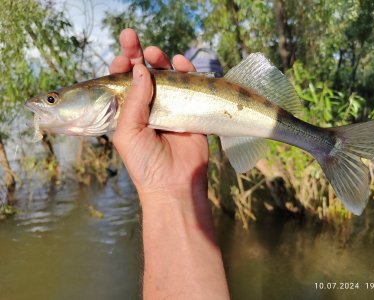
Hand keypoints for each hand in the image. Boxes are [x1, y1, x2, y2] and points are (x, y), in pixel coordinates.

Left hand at [110, 29, 208, 198]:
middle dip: (138, 56)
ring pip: (167, 77)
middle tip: (133, 40)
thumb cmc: (145, 163)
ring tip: (155, 53)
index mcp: (129, 113)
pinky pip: (190, 87)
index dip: (122, 67)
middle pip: (144, 75)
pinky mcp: (191, 111)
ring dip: (161, 61)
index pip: (123, 84)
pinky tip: (181, 62)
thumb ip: (133, 101)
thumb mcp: (127, 132)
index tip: (122, 56)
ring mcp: (171, 108)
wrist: (175, 184)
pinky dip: (186, 72)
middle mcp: (149, 107)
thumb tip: (139, 70)